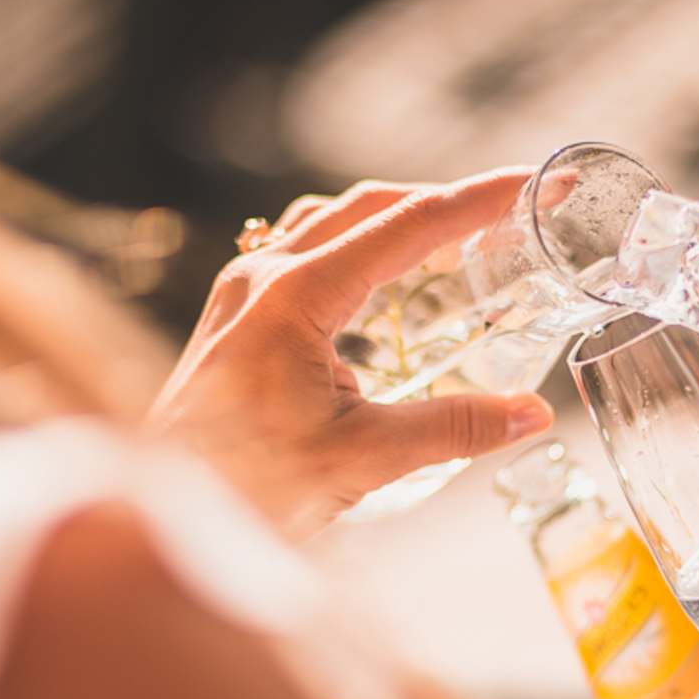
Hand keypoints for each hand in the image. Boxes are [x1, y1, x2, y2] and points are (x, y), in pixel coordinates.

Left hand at [150, 171, 555, 537]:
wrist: (157, 515)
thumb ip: (450, 430)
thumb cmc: (240, 488)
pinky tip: (381, 288)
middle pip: (371, 207)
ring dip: (396, 222)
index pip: (409, 224)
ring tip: (456, 244)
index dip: (483, 200)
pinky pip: (301, 252)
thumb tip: (530, 414)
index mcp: (295, 294)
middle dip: (446, 203)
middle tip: (514, 211)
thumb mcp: (360, 459)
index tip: (541, 183)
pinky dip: (356, 249)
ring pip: (331, 222)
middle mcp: (262, 276)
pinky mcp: (233, 317)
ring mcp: (241, 292)